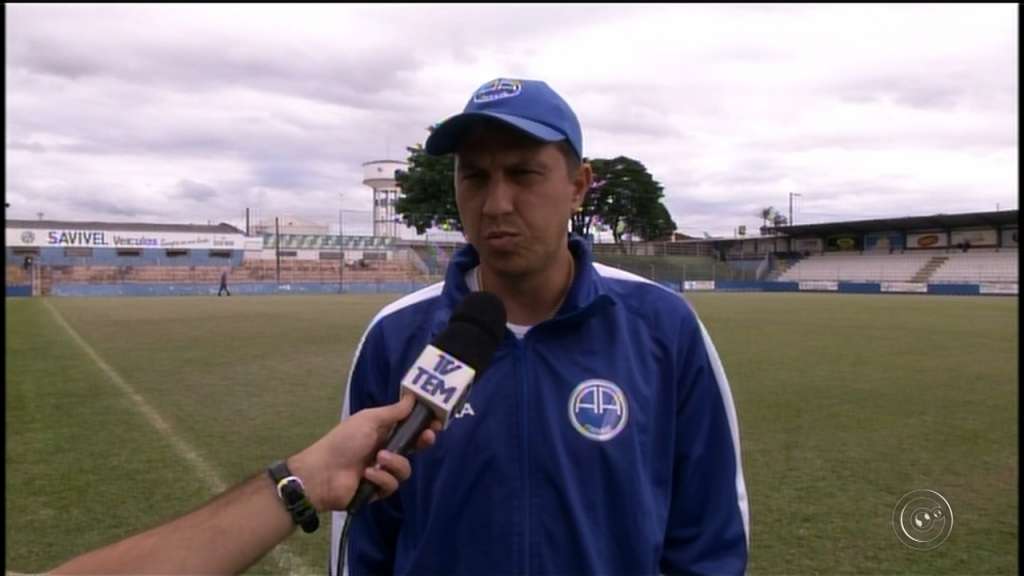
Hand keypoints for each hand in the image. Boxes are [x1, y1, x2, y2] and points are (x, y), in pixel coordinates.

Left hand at [288, 395, 440, 511]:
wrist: (322, 473)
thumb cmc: (344, 440)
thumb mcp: (369, 420)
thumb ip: (394, 412)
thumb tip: (413, 397)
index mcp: (383, 431)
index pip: (410, 428)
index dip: (424, 425)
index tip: (437, 422)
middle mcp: (385, 450)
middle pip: (414, 448)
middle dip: (422, 442)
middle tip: (427, 437)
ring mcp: (382, 471)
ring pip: (405, 469)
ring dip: (394, 463)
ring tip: (378, 459)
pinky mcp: (378, 490)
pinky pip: (392, 484)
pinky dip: (381, 478)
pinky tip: (368, 474)